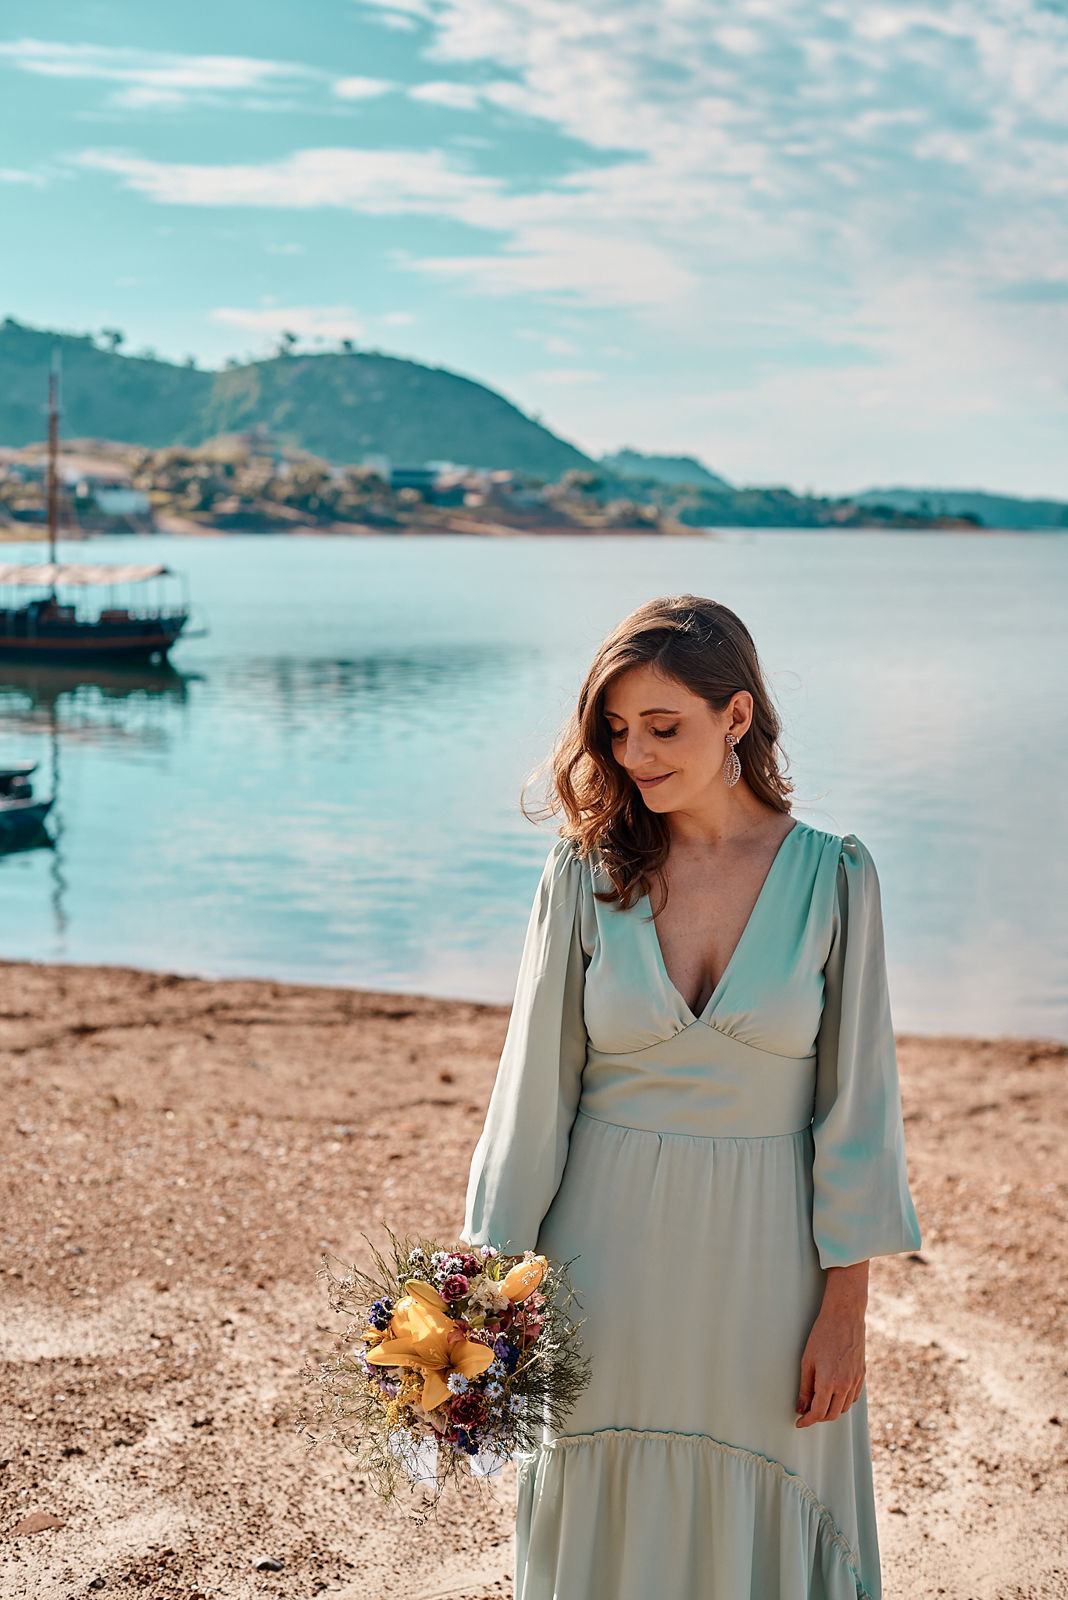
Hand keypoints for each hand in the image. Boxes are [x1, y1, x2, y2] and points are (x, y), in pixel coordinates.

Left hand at [795, 1262, 867, 1428]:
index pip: (818, 1412)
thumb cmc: (821, 1335)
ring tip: (819, 1403)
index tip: (799, 1422)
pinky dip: (843, 1402)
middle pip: (832, 1414)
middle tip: (807, 1413)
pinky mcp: (862, 1375)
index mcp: (828, 1382)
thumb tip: (801, 1408)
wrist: (844, 1317)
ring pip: (844, 1408)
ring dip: (831, 1411)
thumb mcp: (807, 1361)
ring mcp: (855, 1381)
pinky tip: (834, 1395)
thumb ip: (804, 1388)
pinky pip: (853, 1397)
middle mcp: (844, 1385)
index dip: (807, 1421)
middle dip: (818, 1418)